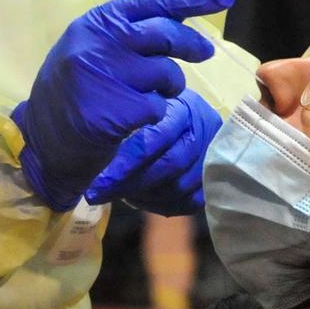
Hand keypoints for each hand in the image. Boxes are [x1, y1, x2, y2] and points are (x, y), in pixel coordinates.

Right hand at [13, 0, 235, 210]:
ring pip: (167, 74)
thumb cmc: (74, 91)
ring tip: (144, 97)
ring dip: (167, 88)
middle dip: (191, 44)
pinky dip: (153, 115)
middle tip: (204, 53)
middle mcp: (99, 43)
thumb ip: (128, 33)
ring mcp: (106, 76)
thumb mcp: (93, 50)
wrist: (42, 140)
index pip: (151, 1)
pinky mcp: (116, 111)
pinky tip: (129, 120)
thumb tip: (181, 19)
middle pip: (165, 34)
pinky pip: (157, 108)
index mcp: (95, 23)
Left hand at [86, 89, 222, 213]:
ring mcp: (211, 155)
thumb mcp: (135, 104)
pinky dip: (160, 204)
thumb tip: (97, 153)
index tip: (100, 177)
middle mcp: (204, 129)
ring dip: (144, 194)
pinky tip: (137, 199)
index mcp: (183, 106)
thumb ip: (125, 119)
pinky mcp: (212, 180)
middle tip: (101, 192)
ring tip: (116, 193)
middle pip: (171, 163)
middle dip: (132, 181)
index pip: (159, 137)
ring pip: (179, 186)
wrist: (176, 119)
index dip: (128, 161)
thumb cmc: (144, 110)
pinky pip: (188, 202)